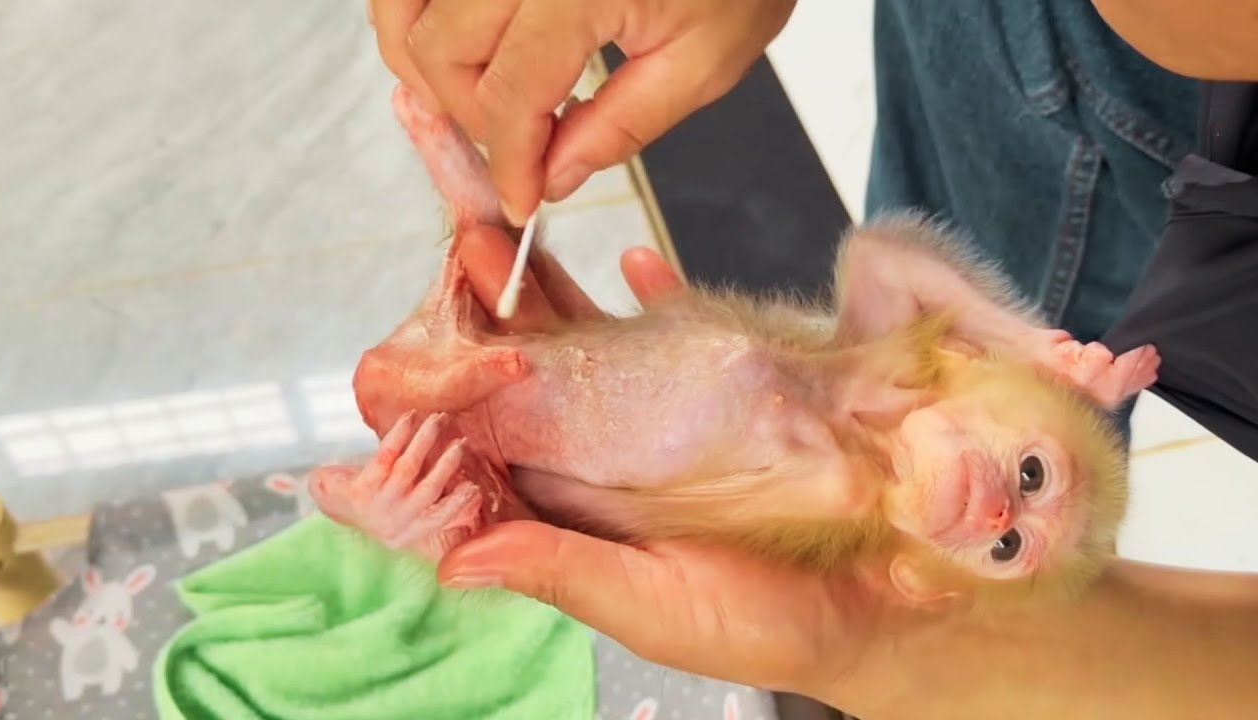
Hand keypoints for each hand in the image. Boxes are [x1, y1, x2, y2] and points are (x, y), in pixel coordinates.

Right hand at [368, 0, 796, 222]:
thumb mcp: (704, 60)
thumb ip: (621, 126)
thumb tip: (550, 176)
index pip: (509, 95)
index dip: (508, 161)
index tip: (518, 200)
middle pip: (439, 50)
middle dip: (469, 116)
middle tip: (517, 145)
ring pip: (403, 6)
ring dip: (426, 61)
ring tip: (478, 94)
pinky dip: (417, 13)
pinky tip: (462, 42)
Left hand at [437, 227, 879, 697]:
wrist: (880, 603)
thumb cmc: (761, 625)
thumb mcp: (650, 608)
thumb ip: (562, 573)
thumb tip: (455, 560)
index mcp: (568, 518)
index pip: (485, 455)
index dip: (448, 404)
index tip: (422, 346)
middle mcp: (600, 464)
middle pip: (525, 382)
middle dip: (492, 320)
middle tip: (463, 250)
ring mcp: (655, 424)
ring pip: (587, 346)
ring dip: (553, 293)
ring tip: (517, 237)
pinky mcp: (717, 393)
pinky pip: (676, 332)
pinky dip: (657, 294)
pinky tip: (636, 260)